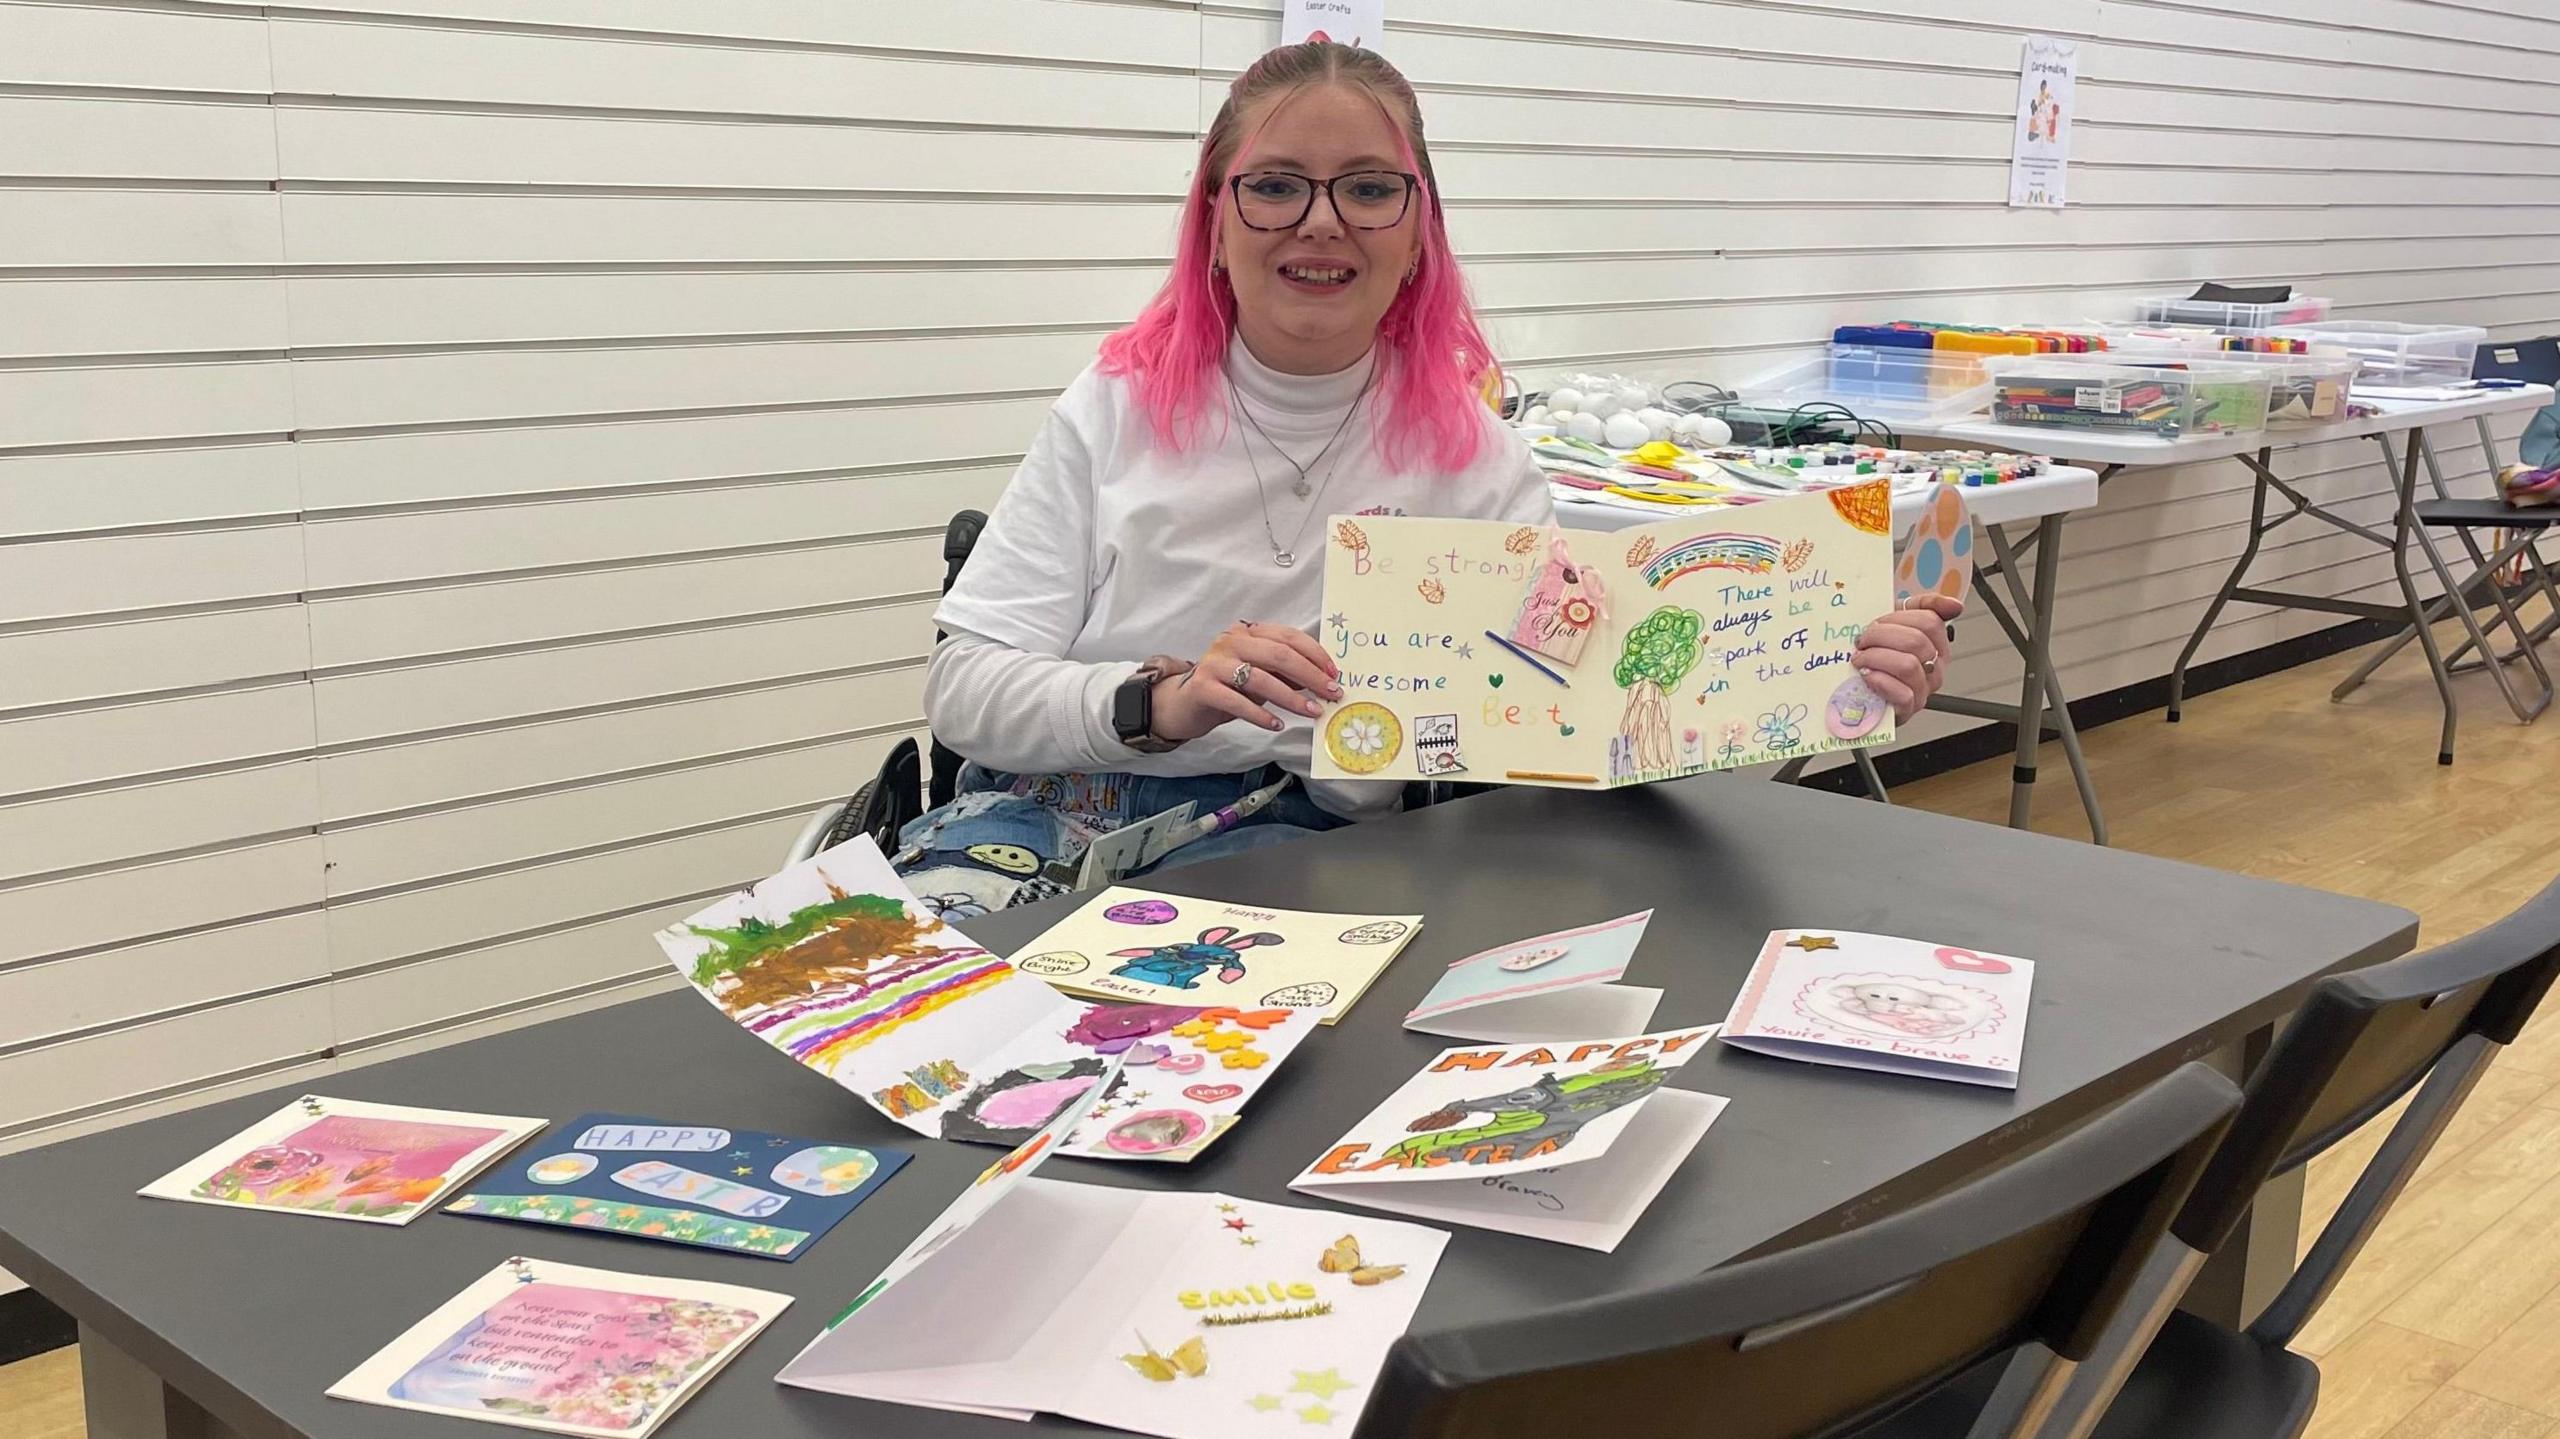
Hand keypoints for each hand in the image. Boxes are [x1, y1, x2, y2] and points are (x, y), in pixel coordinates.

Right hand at [1148, 621, 1342, 743]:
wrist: (1183, 704)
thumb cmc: (1227, 689)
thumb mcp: (1259, 677)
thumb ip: (1285, 674)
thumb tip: (1322, 682)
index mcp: (1248, 632)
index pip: (1288, 636)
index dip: (1314, 654)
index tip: (1334, 674)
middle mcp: (1231, 641)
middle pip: (1279, 654)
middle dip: (1310, 675)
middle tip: (1331, 694)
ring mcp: (1215, 663)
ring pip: (1261, 678)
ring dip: (1291, 698)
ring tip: (1312, 712)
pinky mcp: (1203, 688)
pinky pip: (1237, 702)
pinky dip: (1261, 714)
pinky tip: (1277, 724)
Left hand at [1853, 595, 1962, 721]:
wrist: (1863, 689)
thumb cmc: (1882, 652)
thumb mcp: (1899, 622)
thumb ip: (1925, 606)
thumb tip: (1955, 605)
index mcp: (1937, 644)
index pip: (1929, 622)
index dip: (1897, 618)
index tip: (1878, 622)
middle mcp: (1934, 668)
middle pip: (1915, 641)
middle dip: (1880, 635)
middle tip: (1862, 640)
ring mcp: (1923, 690)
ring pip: (1907, 665)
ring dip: (1875, 657)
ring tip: (1860, 658)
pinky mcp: (1907, 709)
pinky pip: (1902, 694)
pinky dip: (1879, 681)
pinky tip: (1866, 675)